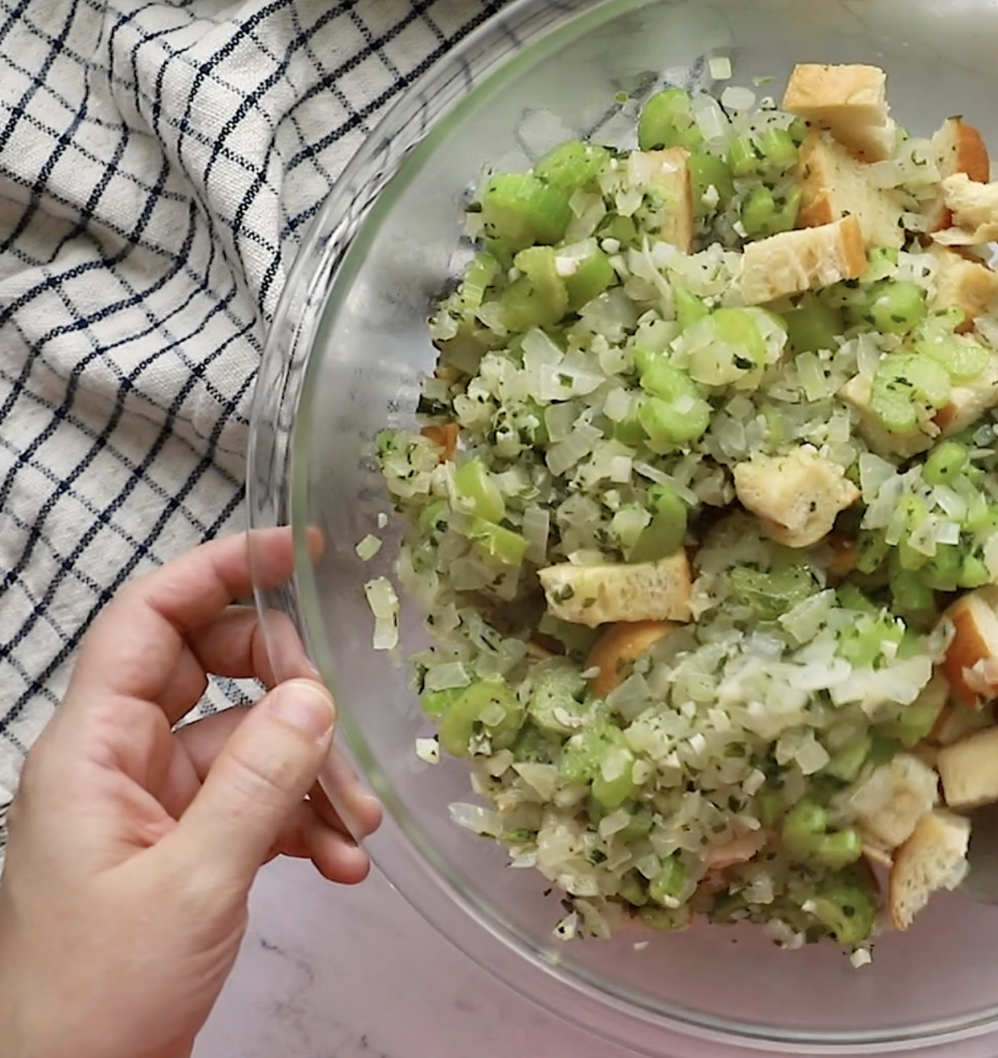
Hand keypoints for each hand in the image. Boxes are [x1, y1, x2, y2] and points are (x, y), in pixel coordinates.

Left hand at [0, 528, 383, 1057]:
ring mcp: (152, 806)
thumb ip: (258, 782)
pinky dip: (304, 825)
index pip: (148, 620)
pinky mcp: (183, 848)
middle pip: (214, 672)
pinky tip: (341, 864)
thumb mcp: (192, 882)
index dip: (219, 570)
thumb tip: (314, 694)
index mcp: (92, 751)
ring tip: (358, 831)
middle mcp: (119, 763)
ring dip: (313, 778)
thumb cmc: (97, 995)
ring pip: (250, 745)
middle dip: (293, 696)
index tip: (298, 550)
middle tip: (345, 731)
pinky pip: (256, 804)